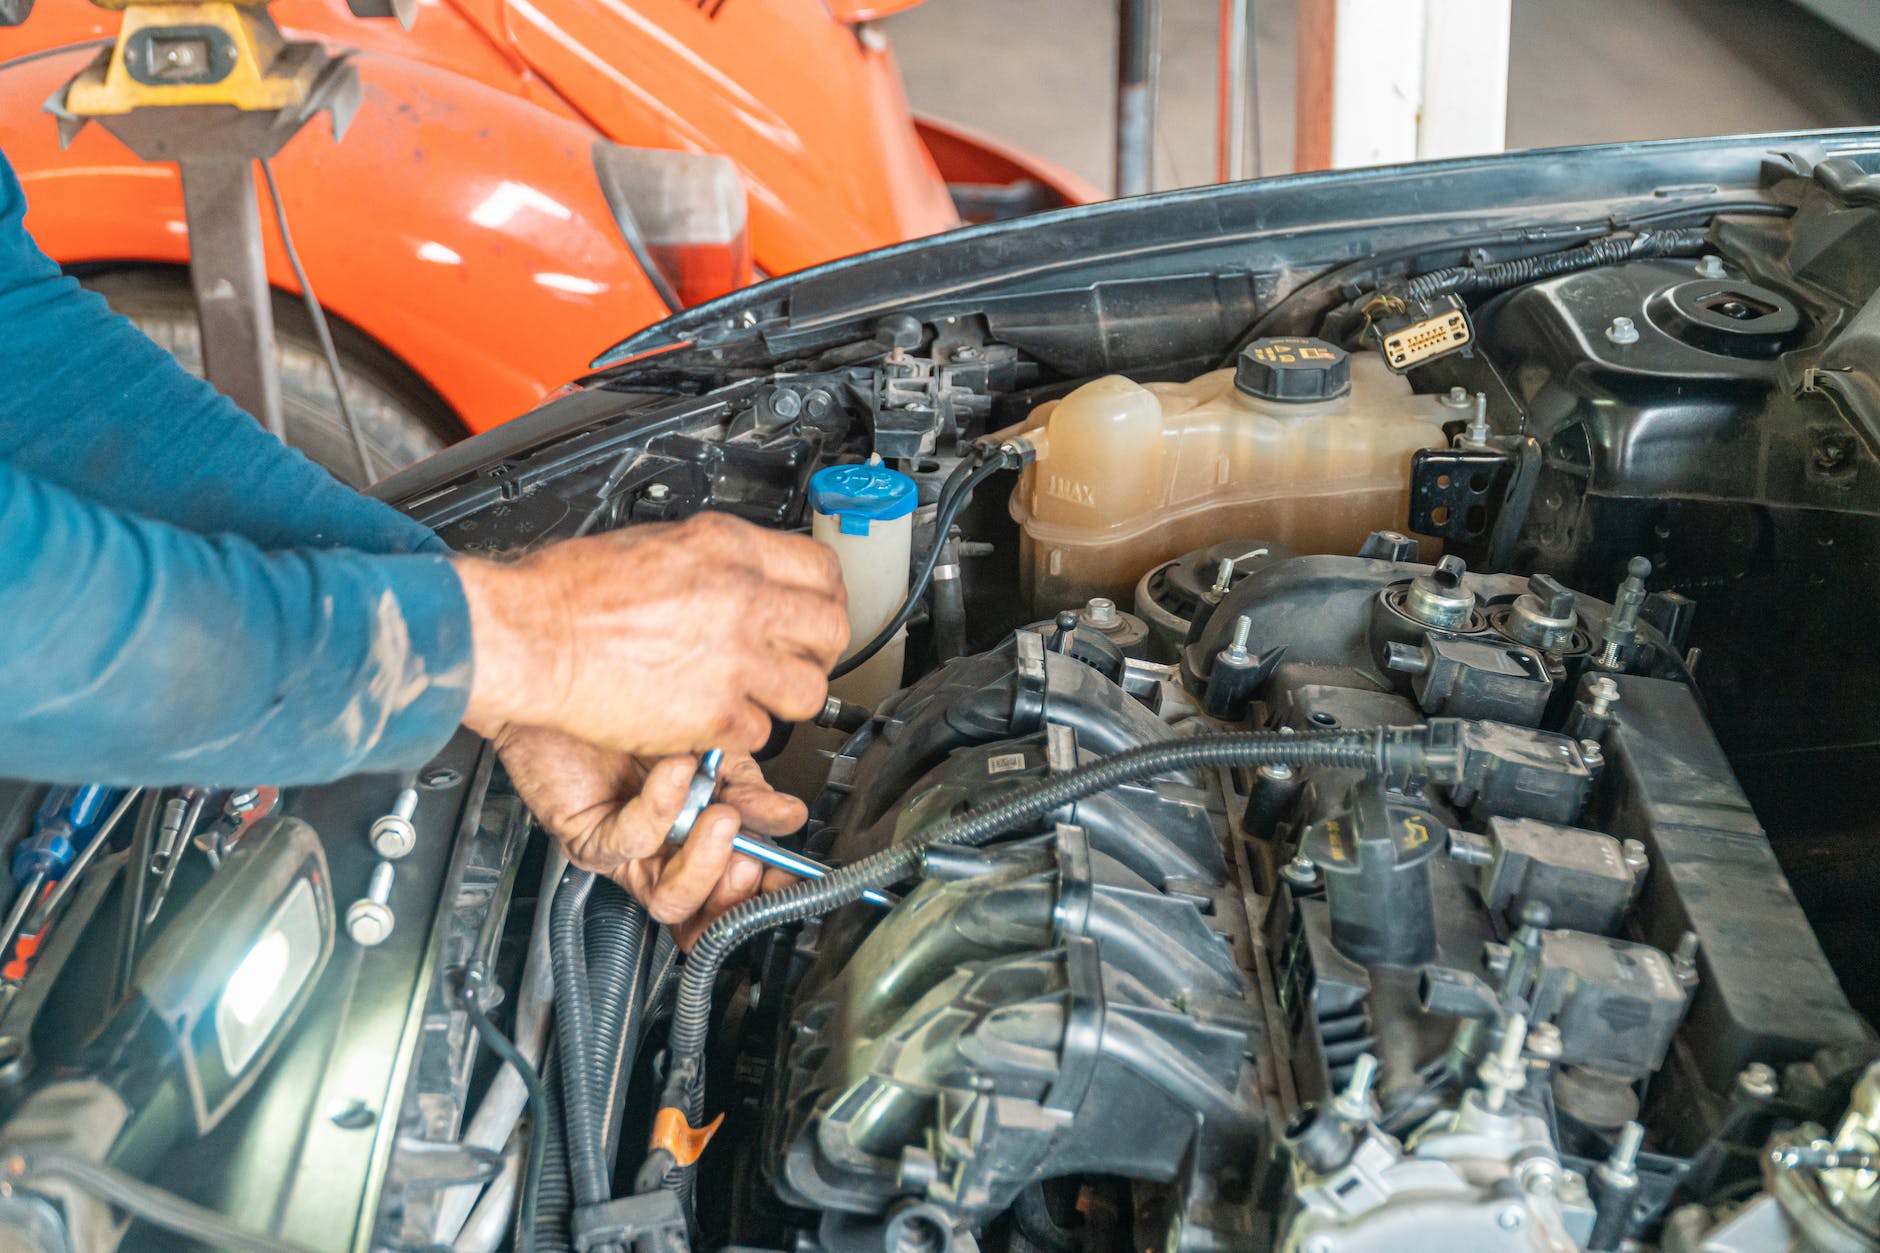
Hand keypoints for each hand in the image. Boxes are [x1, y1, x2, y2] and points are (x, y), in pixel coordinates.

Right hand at [456, 512, 847, 757]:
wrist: (526, 632)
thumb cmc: (567, 591)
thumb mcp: (658, 542)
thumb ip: (714, 561)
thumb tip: (741, 576)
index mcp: (729, 548)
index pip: (822, 571)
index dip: (825, 599)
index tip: (814, 613)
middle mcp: (743, 599)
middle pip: (831, 631)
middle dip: (817, 652)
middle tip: (793, 661)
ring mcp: (734, 659)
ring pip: (808, 692)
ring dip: (784, 699)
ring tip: (754, 698)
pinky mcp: (713, 713)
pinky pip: (757, 735)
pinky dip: (736, 735)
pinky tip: (709, 722)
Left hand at [496, 727, 802, 945]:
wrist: (569, 676)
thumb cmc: (635, 709)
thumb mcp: (713, 747)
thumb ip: (747, 787)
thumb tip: (787, 817)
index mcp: (698, 837)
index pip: (735, 891)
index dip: (764, 894)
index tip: (789, 875)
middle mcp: (662, 854)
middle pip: (703, 917)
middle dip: (737, 891)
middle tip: (751, 852)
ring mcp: (626, 853)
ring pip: (668, 900)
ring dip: (704, 863)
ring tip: (721, 817)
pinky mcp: (589, 838)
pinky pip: (633, 842)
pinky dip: (662, 805)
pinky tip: (676, 769)